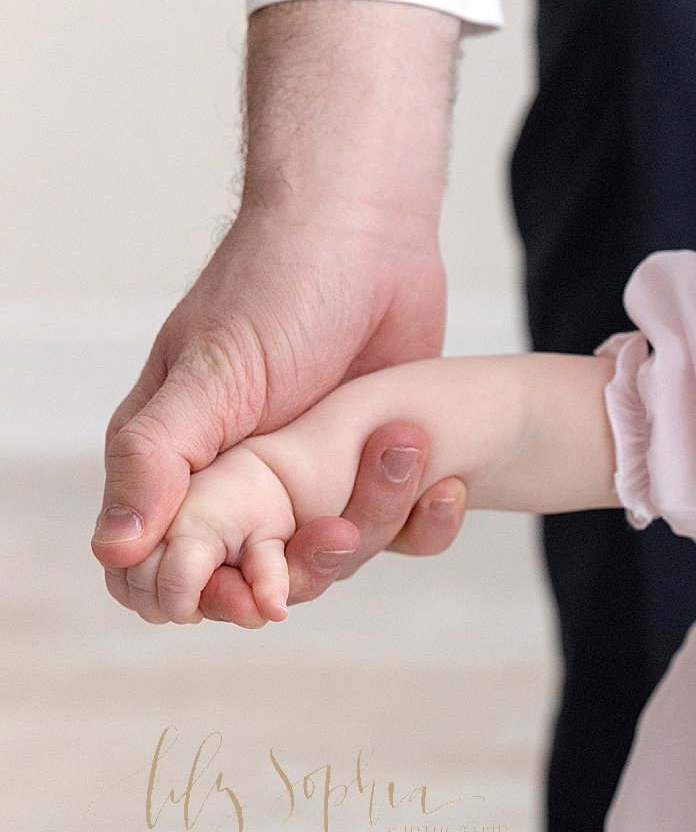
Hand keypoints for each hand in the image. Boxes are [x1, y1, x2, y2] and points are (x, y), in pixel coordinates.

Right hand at [95, 0, 469, 625]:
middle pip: (250, 580)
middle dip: (288, 578)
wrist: (369, 234)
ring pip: (331, 560)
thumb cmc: (275, 289)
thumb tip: (113, 548)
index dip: (186, 597)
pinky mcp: (378, 471)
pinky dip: (422, 521)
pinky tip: (445, 488)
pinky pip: (398, 529)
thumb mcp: (209, 374)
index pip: (153, 567)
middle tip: (330, 537)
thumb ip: (157, 458)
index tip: (240, 595)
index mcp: (177, 463)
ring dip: (362, 540)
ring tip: (385, 483)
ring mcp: (313, 480)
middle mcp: (240, 482)